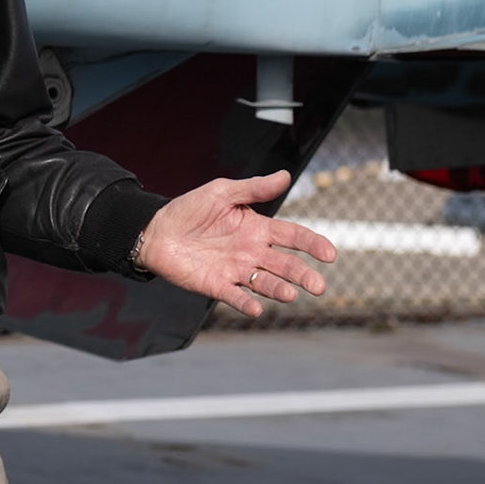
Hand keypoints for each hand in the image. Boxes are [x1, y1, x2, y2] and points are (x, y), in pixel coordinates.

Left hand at [137, 171, 337, 317]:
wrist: (155, 230)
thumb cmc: (188, 209)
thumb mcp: (221, 192)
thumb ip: (253, 188)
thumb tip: (285, 175)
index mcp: (258, 229)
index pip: (293, 237)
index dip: (313, 244)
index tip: (329, 254)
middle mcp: (252, 252)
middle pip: (286, 265)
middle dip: (303, 275)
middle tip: (318, 286)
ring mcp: (236, 270)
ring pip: (265, 283)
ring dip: (279, 290)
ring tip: (290, 294)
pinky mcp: (216, 285)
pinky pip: (235, 296)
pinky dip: (246, 303)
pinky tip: (255, 308)